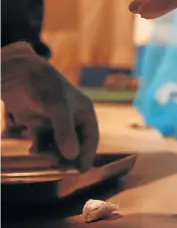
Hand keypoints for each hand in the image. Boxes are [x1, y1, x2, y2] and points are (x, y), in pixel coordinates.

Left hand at [1, 42, 99, 171]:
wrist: (19, 73)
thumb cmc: (45, 86)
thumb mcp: (58, 108)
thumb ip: (65, 132)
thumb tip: (72, 156)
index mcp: (83, 112)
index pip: (90, 137)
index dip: (88, 154)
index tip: (83, 171)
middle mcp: (71, 118)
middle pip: (74, 144)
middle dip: (68, 157)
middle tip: (61, 170)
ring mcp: (54, 121)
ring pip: (57, 145)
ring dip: (53, 154)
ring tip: (46, 161)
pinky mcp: (37, 123)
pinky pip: (42, 141)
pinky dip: (40, 148)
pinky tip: (34, 152)